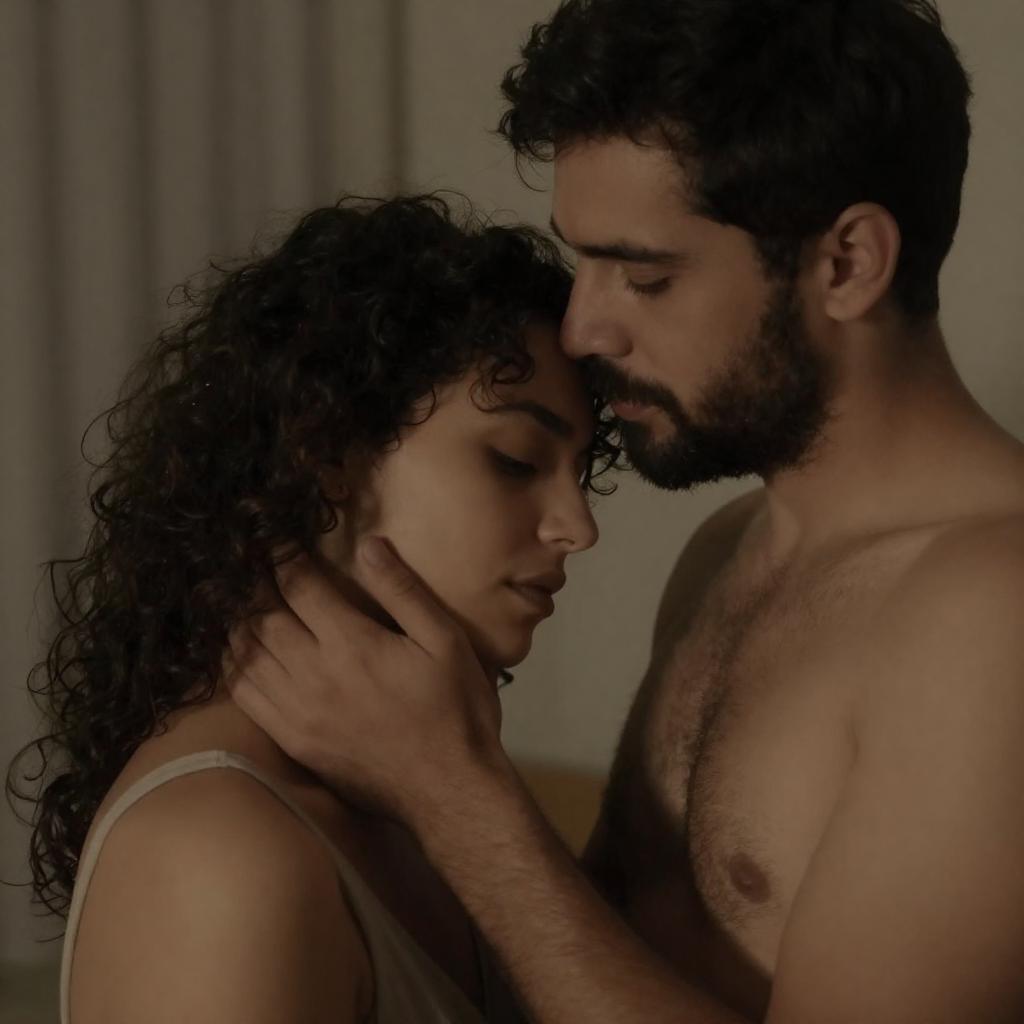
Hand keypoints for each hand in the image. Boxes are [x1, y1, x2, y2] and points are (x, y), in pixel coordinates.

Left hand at [223, 538, 504, 823]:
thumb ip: (404, 592)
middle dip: (252, 584)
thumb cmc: (457, 709)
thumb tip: (369, 545)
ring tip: (232, 601)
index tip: (270, 538)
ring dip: (236, 623)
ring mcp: (298, 712)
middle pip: (263, 616)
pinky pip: (246, 698)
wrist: (450, 791)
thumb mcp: (446, 641)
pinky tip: (232, 655)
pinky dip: (232, 669)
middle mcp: (313, 673)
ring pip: (246, 656)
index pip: (299, 586)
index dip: (281, 556)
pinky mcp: (293, 742)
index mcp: (351, 642)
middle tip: (243, 563)